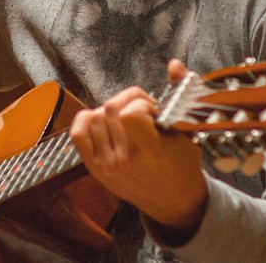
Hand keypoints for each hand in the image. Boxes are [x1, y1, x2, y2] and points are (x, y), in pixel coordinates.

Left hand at [69, 59, 206, 235]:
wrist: (173, 201)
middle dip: (128, 102)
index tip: (153, 111)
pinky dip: (86, 120)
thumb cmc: (182, 163)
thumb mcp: (187, 129)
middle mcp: (125, 159)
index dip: (141, 103)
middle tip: (142, 113)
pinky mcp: (95, 168)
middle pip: (111, 108)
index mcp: (151, 152)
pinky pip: (78, 133)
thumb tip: (174, 64)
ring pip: (95, 116)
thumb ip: (179, 92)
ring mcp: (107, 165)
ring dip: (111, 111)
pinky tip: (102, 120)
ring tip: (128, 121)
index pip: (131, 112)